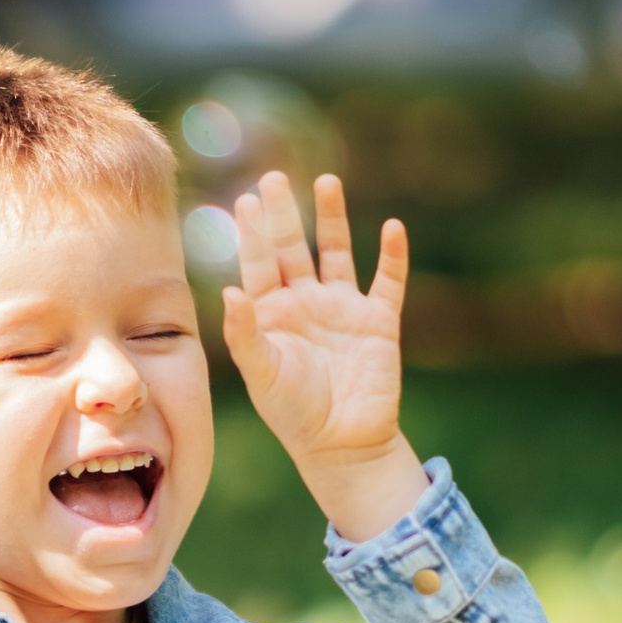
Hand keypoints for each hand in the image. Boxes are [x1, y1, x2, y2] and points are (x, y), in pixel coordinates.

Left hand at [219, 170, 424, 541]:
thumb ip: (244, 333)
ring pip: (338, 253)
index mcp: (272, 314)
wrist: (343, 445)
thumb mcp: (262, 373)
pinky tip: (393, 227)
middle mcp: (305, 303)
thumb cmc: (293, 413)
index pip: (258, 264)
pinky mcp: (379, 322)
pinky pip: (388, 281)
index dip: (252, 234)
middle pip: (293, 248)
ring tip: (327, 181)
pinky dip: (393, 256)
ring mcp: (343, 309)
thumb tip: (228, 291)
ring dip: (332, 219)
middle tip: (274, 177)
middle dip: (284, 214)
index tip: (245, 200)